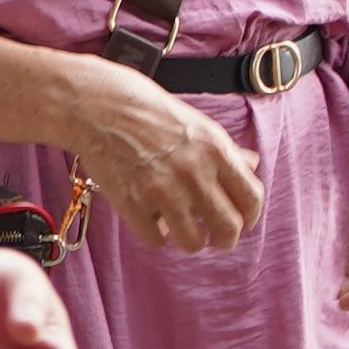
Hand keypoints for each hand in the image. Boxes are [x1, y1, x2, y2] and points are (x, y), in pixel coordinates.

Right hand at [65, 62, 261, 253]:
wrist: (97, 106)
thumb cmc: (145, 109)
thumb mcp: (195, 122)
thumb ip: (224, 150)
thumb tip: (252, 166)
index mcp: (214, 149)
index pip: (250, 198)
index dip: (249, 217)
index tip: (242, 222)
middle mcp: (193, 172)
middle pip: (228, 227)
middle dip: (225, 239)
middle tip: (217, 239)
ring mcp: (162, 191)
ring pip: (192, 242)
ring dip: (190, 240)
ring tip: (181, 230)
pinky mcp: (133, 205)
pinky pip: (156, 240)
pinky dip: (155, 235)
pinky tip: (151, 220)